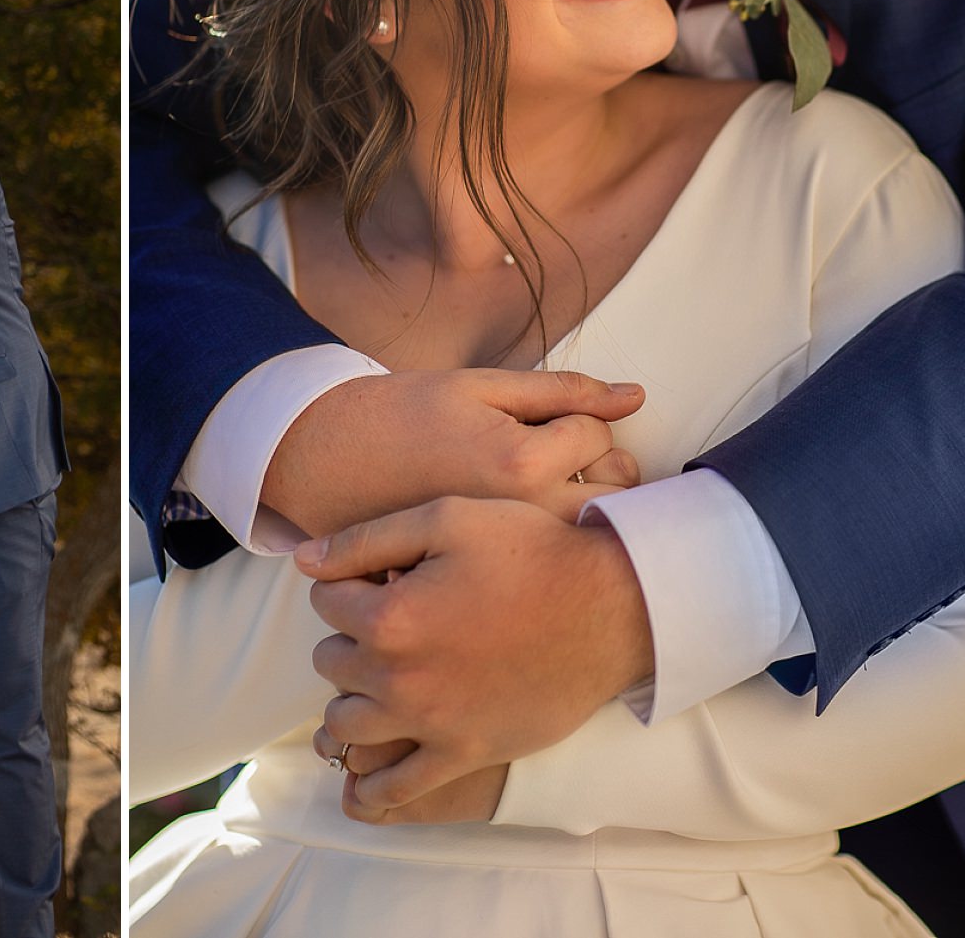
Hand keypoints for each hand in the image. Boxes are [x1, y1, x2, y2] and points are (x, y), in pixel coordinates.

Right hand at [260, 369, 643, 537]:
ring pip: (592, 530)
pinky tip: (522, 527)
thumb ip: (563, 390)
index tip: (545, 421)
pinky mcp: (491, 576)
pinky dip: (551, 542)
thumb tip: (638, 395)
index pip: (602, 436)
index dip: (581, 418)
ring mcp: (508, 556)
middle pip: (617, 494)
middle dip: (601, 470)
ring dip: (585, 506)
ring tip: (544, 490)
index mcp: (524, 461)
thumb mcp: (479, 387)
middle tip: (559, 459)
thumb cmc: (401, 415)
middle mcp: (525, 518)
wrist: (326, 464)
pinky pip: (552, 559)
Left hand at [299, 495, 652, 809]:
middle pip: (330, 660)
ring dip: (353, 698)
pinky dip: (371, 787)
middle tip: (389, 620)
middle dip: (349, 636)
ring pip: (347, 723)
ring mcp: (430, 724)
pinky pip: (398, 789)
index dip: (347, 582)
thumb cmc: (530, 551)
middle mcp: (399, 678)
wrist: (608, 608)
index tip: (380, 577)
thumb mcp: (446, 519)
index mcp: (389, 618)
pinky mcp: (464, 755)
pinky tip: (361, 779)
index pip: (324, 601)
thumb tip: (304, 560)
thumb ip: (365, 539)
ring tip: (380, 678)